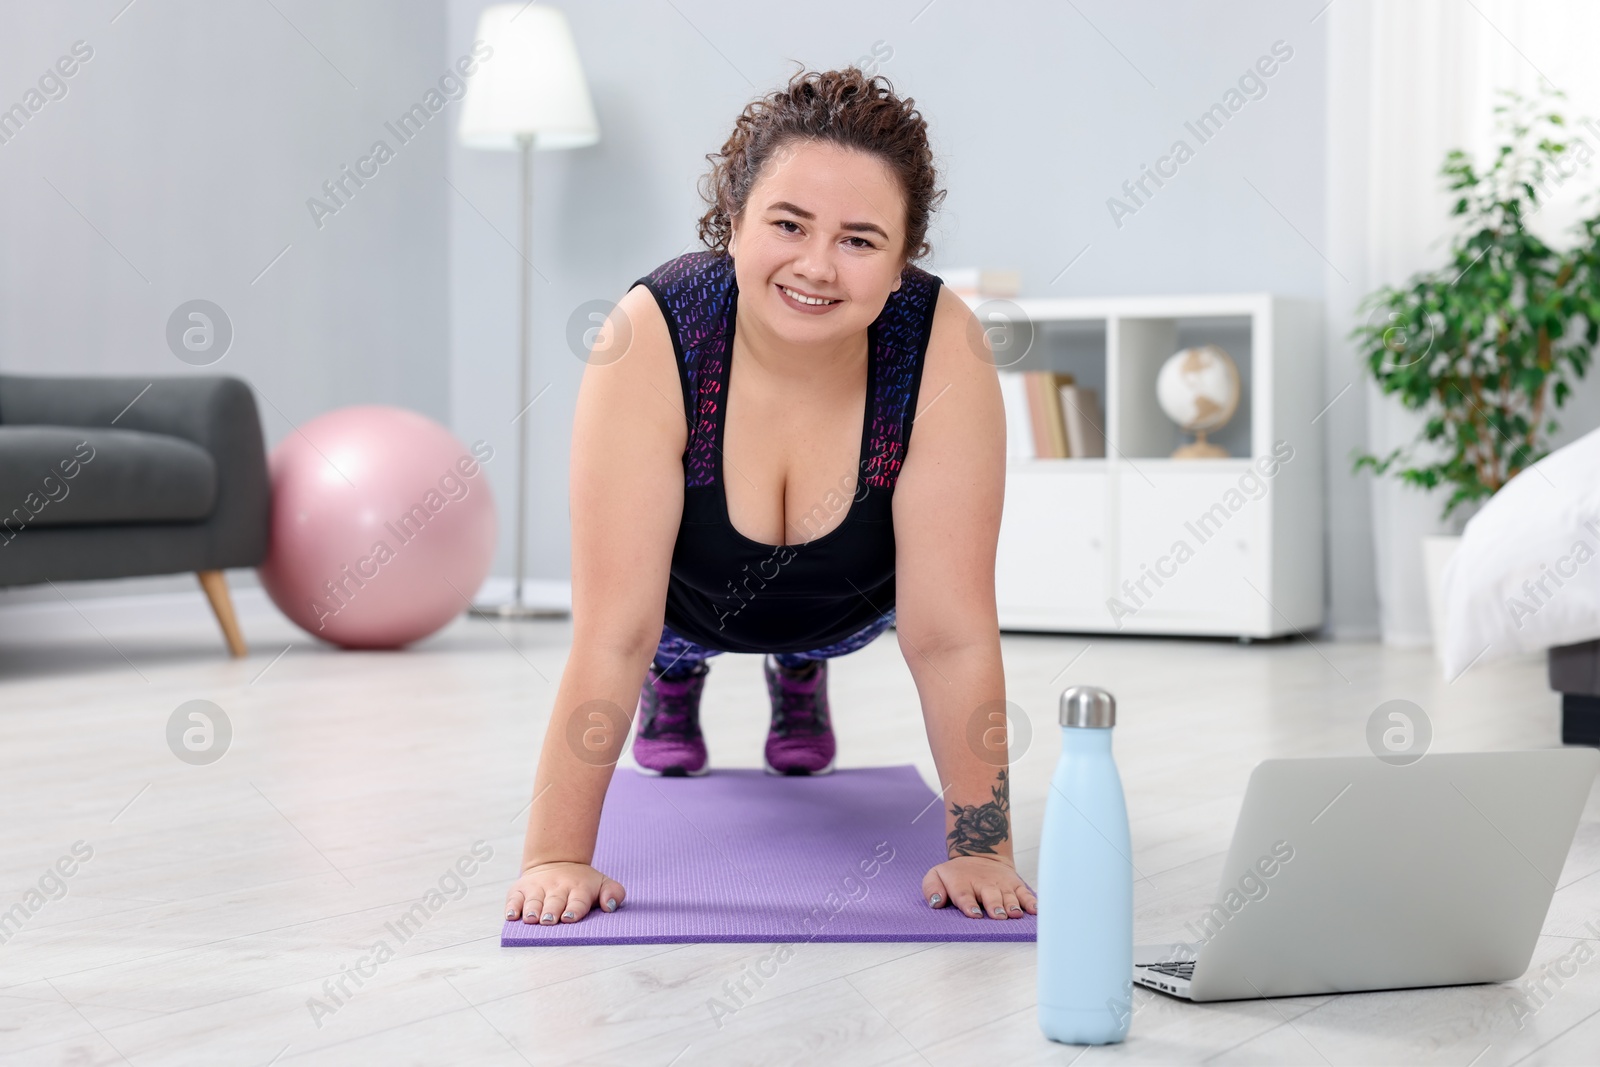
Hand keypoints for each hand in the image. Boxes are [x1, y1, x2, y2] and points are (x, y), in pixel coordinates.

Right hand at [505, 861, 626, 924]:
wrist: (556, 863)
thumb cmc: (582, 883)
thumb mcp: (602, 883)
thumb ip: (614, 893)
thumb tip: (611, 906)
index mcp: (578, 888)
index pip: (577, 900)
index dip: (574, 909)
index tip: (570, 917)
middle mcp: (556, 888)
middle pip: (553, 902)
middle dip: (551, 912)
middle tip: (549, 920)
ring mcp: (537, 888)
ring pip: (533, 901)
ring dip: (532, 910)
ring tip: (531, 918)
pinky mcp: (520, 889)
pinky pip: (513, 898)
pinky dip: (512, 906)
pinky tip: (512, 915)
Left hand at [922, 855, 1035, 918]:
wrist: (979, 854)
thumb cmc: (956, 874)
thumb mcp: (936, 875)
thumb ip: (931, 888)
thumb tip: (936, 902)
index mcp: (962, 883)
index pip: (964, 895)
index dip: (969, 905)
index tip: (975, 914)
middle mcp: (984, 884)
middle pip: (990, 896)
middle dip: (994, 906)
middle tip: (998, 915)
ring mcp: (1001, 884)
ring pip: (1008, 895)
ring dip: (1012, 905)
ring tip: (1015, 913)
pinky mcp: (1015, 884)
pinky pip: (1025, 893)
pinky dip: (1031, 901)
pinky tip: (1035, 911)